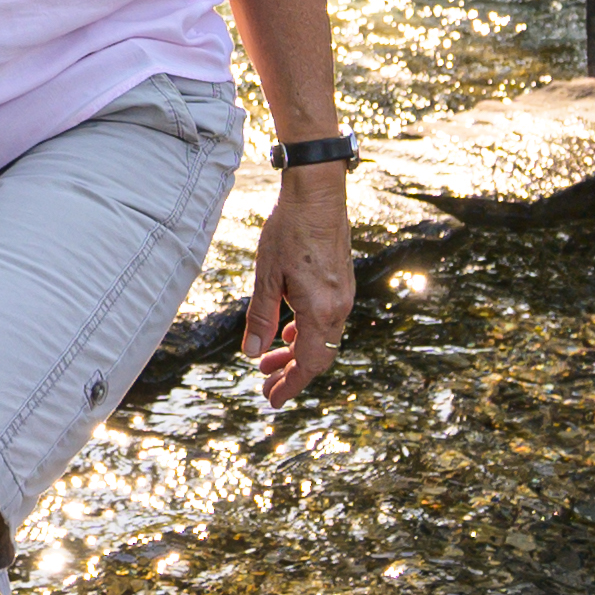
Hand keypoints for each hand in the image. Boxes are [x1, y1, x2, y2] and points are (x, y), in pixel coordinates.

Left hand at [247, 164, 354, 402]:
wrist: (317, 193)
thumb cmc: (289, 230)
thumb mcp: (266, 277)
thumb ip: (261, 318)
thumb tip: (252, 354)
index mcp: (320, 310)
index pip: (308, 363)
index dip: (290, 385)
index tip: (272, 400)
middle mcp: (337, 307)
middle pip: (318, 356)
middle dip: (291, 374)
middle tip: (265, 385)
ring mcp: (342, 295)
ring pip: (322, 339)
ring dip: (296, 353)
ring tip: (268, 360)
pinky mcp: (341, 283)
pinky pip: (327, 321)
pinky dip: (306, 333)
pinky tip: (287, 332)